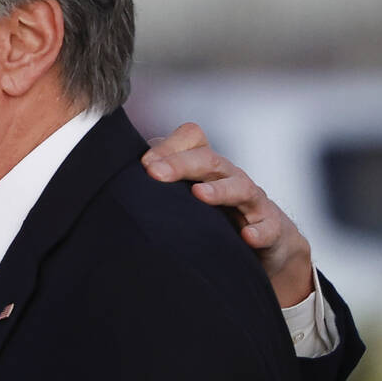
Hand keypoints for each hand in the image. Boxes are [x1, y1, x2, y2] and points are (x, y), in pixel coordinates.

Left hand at [142, 122, 314, 307]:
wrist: (267, 242)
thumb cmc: (214, 214)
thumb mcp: (184, 195)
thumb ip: (157, 182)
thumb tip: (111, 177)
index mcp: (205, 165)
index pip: (192, 138)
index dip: (169, 146)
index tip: (143, 163)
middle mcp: (228, 176)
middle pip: (209, 160)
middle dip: (181, 164)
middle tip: (154, 173)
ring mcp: (252, 201)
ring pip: (240, 187)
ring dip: (219, 191)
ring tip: (199, 196)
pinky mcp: (271, 227)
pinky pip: (269, 227)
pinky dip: (260, 230)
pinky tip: (248, 237)